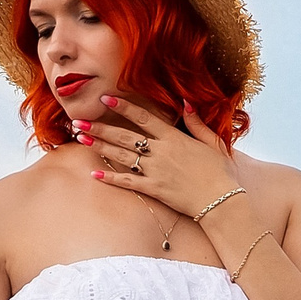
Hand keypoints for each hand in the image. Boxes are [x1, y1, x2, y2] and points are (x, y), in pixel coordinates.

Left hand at [77, 95, 240, 219]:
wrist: (221, 201)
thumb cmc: (220, 172)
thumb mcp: (211, 141)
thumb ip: (196, 122)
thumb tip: (185, 102)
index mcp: (174, 138)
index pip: (144, 118)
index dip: (123, 107)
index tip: (106, 98)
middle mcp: (161, 152)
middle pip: (125, 136)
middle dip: (100, 127)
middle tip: (79, 121)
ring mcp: (155, 171)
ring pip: (122, 156)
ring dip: (100, 146)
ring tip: (81, 138)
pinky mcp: (154, 189)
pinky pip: (128, 182)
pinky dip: (111, 178)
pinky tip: (95, 173)